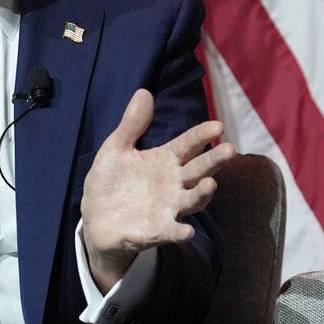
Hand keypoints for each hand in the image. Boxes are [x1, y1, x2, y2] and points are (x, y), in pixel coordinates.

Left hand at [80, 89, 235, 290]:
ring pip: (192, 200)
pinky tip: (187, 231)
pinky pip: (171, 231)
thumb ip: (132, 124)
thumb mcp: (116, 147)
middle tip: (229, 149)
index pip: (188, 144)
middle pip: (198, 170)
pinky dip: (179, 231)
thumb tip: (144, 91)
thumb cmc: (110, 179)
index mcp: (164, 160)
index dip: (202, 135)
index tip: (218, 125)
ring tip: (210, 184)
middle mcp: (173, 183)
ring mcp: (168, 207)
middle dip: (213, 160)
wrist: (95, 217)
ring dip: (202, 194)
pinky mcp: (156, 230)